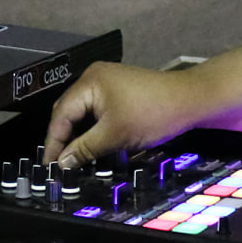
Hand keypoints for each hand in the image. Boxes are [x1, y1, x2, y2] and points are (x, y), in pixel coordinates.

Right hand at [43, 63, 204, 166]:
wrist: (191, 100)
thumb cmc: (155, 113)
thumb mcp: (115, 136)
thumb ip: (85, 149)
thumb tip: (63, 163)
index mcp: (89, 82)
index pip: (60, 114)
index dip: (53, 142)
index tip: (50, 165)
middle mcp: (93, 77)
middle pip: (68, 112)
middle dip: (64, 139)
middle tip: (61, 165)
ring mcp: (106, 82)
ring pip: (82, 113)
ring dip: (79, 136)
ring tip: (76, 160)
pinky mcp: (117, 90)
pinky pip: (96, 111)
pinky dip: (93, 129)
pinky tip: (93, 146)